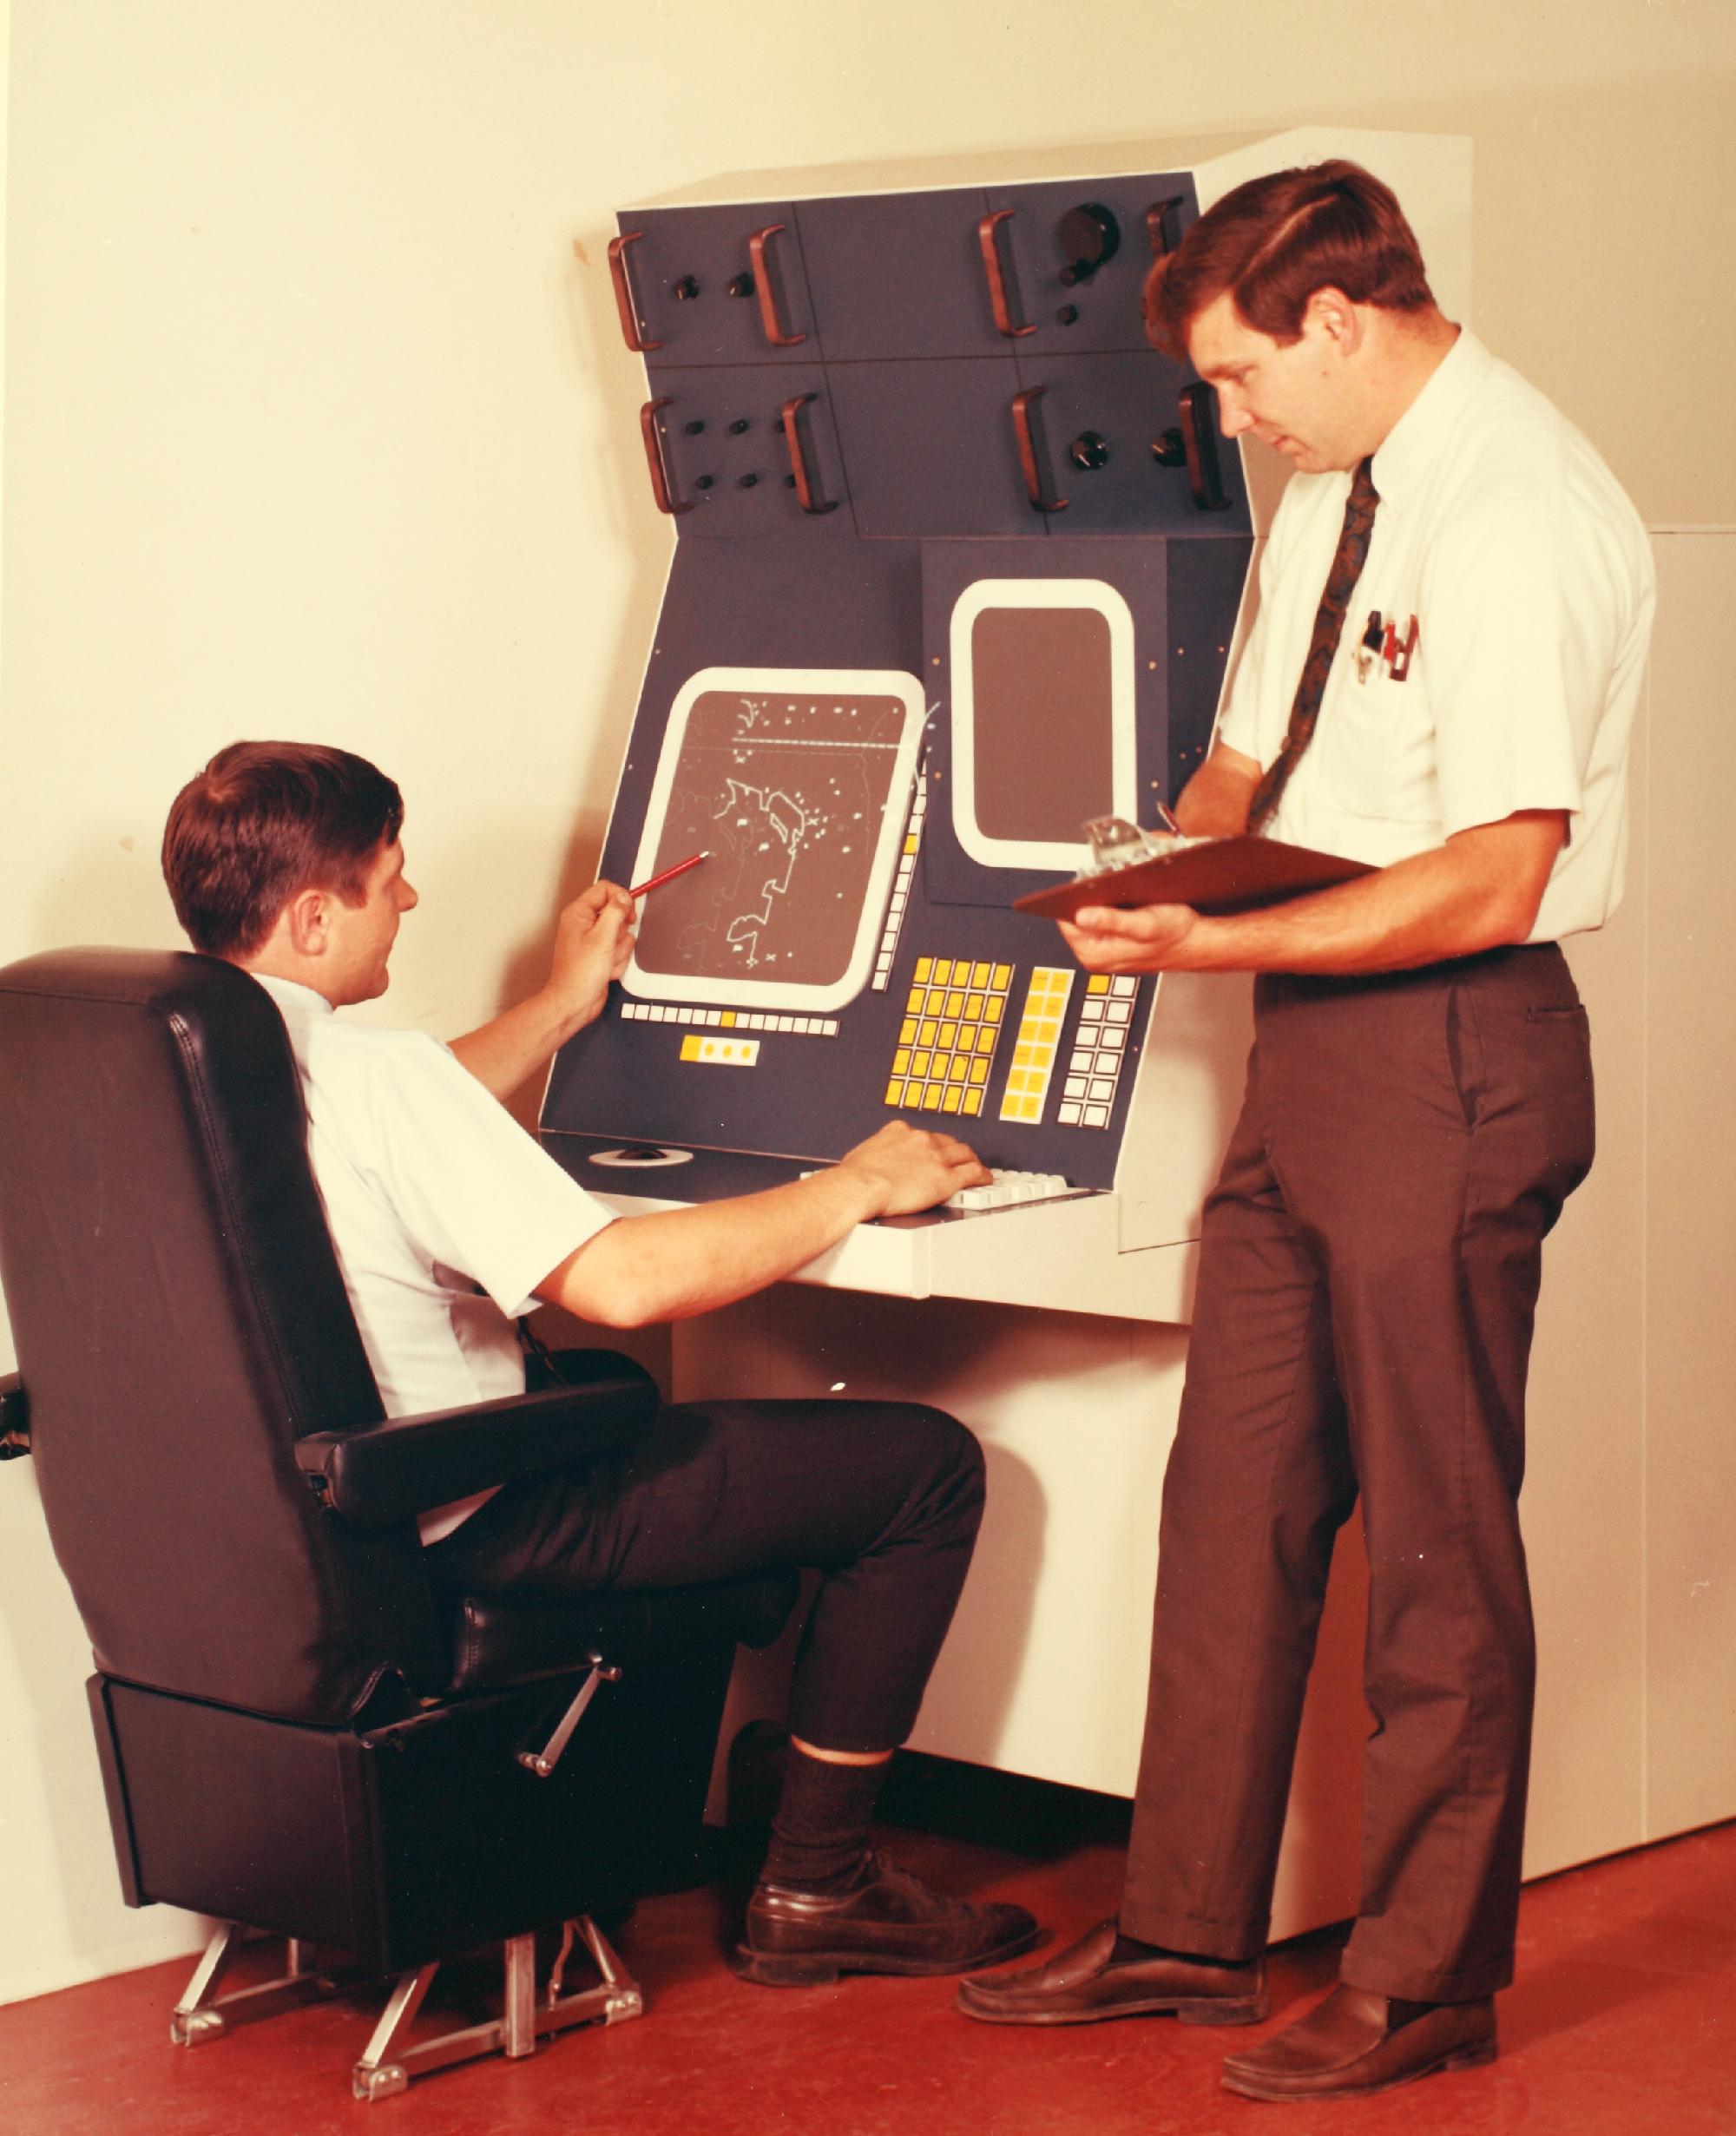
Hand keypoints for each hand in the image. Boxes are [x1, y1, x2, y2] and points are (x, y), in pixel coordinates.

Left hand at [543, 882, 634, 1031]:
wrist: (575, 1002)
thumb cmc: (579, 975)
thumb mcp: (602, 938)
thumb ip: (615, 912)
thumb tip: (624, 897)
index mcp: (579, 913)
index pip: (605, 889)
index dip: (621, 898)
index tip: (629, 913)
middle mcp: (584, 924)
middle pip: (617, 913)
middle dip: (620, 932)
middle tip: (610, 944)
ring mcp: (593, 940)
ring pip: (622, 934)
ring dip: (619, 950)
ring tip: (606, 961)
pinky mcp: (601, 954)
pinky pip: (620, 949)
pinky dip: (618, 961)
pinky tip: (606, 969)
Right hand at [836, 1120, 991, 1217]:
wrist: (860, 1186)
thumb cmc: (855, 1176)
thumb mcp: (861, 1155)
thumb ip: (874, 1155)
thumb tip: (868, 1164)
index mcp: (900, 1132)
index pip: (923, 1135)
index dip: (932, 1144)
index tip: (933, 1150)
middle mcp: (921, 1140)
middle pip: (947, 1142)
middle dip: (954, 1150)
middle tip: (958, 1158)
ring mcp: (936, 1158)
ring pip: (964, 1154)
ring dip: (971, 1160)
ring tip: (976, 1167)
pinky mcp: (945, 1178)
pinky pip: (972, 1173)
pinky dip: (982, 1175)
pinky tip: (985, 1179)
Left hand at [1060, 901, 1200, 974]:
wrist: (1195, 942)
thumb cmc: (1176, 935)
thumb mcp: (1144, 924)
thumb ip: (1111, 920)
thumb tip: (1081, 916)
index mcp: (1096, 955)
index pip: (1066, 921)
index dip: (1076, 900)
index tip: (1092, 887)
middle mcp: (1096, 958)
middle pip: (1076, 919)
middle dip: (1091, 902)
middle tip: (1114, 893)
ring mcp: (1104, 953)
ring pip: (1090, 919)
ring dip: (1102, 905)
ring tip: (1124, 900)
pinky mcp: (1113, 947)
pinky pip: (1102, 923)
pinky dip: (1111, 911)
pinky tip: (1128, 908)